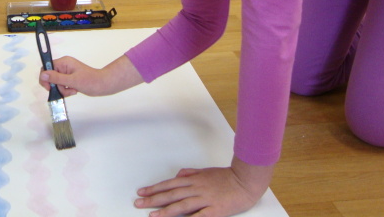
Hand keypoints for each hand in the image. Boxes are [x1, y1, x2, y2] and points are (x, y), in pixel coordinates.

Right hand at [39, 54, 143, 96]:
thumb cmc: (91, 81)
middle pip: (50, 77)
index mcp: (64, 62)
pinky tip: (74, 91)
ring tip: (73, 91)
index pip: (47, 67)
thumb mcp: (72, 81)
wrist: (102, 85)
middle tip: (65, 90)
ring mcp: (66, 72)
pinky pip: (62, 85)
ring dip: (63, 90)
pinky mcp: (69, 78)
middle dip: (57, 86)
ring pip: (56, 83)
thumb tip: (42, 75)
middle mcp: (64, 66)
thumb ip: (56, 78)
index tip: (49, 87)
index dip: (46, 78)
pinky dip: (66, 90)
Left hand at [134, 156, 273, 216]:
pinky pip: (199, 216)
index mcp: (193, 179)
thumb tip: (178, 174)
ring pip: (181, 205)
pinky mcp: (215, 210)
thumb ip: (191, 173)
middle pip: (171, 194)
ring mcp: (205, 199)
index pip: (169, 184)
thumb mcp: (205, 171)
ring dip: (165, 210)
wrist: (245, 180)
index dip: (154, 188)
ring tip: (151, 215)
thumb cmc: (227, 177)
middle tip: (138, 203)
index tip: (142, 192)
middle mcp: (196, 188)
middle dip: (153, 199)